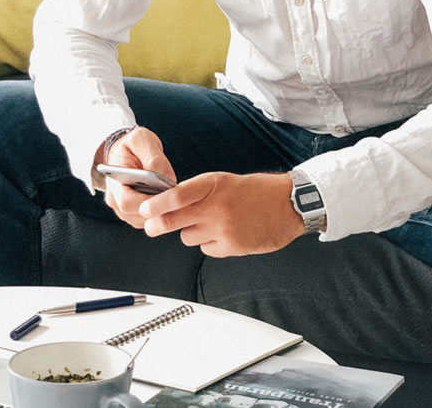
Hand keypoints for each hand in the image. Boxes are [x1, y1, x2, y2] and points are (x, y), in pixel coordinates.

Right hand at [100, 127, 176, 228]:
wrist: (125, 153)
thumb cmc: (132, 146)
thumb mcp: (141, 140)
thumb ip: (153, 156)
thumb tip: (164, 175)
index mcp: (113, 182)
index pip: (127, 202)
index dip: (148, 202)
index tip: (167, 192)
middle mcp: (115, 201)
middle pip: (139, 215)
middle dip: (161, 206)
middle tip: (177, 194)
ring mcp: (125, 211)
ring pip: (148, 221)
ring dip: (164, 210)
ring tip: (176, 195)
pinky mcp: (136, 215)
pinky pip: (152, 220)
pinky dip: (164, 212)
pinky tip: (172, 200)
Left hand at [139, 172, 303, 256]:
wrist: (288, 205)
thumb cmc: (255, 191)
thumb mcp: (224, 182)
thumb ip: (198, 192)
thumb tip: (168, 204)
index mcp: (213, 184)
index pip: (176, 195)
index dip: (156, 204)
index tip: (143, 209)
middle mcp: (217, 206)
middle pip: (173, 220)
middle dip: (157, 225)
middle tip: (150, 226)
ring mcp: (224, 228)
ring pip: (188, 236)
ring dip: (191, 232)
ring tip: (208, 223)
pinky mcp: (232, 246)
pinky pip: (206, 248)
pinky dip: (209, 243)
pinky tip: (224, 234)